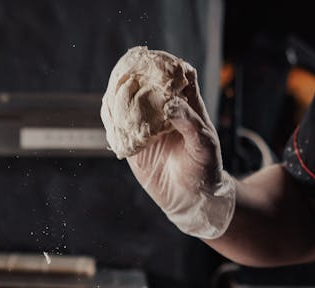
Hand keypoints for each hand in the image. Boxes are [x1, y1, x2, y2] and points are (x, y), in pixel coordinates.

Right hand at [127, 69, 234, 238]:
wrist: (192, 198)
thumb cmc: (205, 169)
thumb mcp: (204, 144)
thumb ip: (188, 122)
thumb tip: (169, 103)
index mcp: (185, 105)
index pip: (175, 75)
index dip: (163, 65)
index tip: (153, 62)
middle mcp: (163, 112)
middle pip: (144, 85)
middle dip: (133, 78)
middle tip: (124, 77)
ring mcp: (147, 128)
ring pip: (127, 105)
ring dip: (118, 99)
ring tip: (112, 96)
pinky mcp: (134, 146)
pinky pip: (119, 131)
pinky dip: (112, 123)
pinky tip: (109, 118)